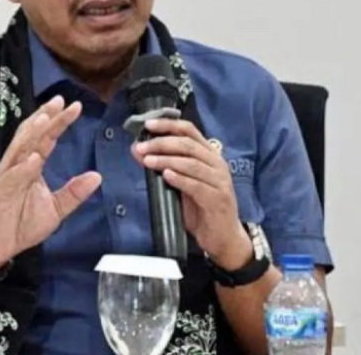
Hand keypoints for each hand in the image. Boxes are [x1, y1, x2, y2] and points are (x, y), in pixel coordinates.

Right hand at [0, 95, 101, 268]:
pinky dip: (23, 167)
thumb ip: (74, 192)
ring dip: (32, 133)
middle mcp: (18, 164)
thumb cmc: (22, 224)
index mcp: (31, 165)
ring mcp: (7, 176)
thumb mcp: (56, 208)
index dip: (59, 121)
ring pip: (19, 149)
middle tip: (60, 101)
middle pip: (32, 135)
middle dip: (46, 117)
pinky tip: (34, 159)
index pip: (47, 137)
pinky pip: (12, 177)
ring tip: (45, 119)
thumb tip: (97, 176)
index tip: (75, 107)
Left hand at [132, 119, 251, 269]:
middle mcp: (217, 164)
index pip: (189, 131)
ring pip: (191, 163)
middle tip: (142, 148)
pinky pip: (197, 186)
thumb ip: (163, 166)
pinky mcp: (218, 199)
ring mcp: (219, 181)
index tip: (148, 124)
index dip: (168, 125)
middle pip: (188, 145)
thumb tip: (137, 150)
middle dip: (162, 143)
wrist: (223, 237)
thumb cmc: (201, 208)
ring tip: (148, 161)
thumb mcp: (180, 184)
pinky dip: (180, 179)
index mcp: (209, 155)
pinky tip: (166, 176)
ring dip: (167, 160)